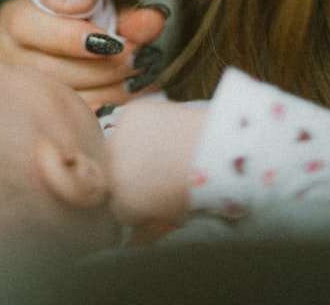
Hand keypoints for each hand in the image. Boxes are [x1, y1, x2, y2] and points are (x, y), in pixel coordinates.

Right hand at [0, 0, 167, 108]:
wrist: (79, 52)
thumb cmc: (91, 23)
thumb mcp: (109, 11)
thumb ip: (130, 16)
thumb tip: (154, 21)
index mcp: (16, 20)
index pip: (26, 25)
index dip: (67, 37)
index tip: (111, 43)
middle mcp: (6, 55)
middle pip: (47, 68)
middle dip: (101, 68)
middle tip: (140, 61)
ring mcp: (19, 90)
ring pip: (59, 97)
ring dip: (109, 90)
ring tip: (142, 79)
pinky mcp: (38, 115)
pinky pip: (70, 119)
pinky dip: (105, 108)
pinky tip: (129, 98)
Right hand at [105, 99, 207, 225]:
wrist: (217, 149)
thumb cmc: (204, 188)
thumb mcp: (176, 213)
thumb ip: (154, 214)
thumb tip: (151, 209)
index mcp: (124, 203)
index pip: (118, 208)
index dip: (135, 203)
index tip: (148, 198)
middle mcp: (113, 172)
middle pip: (111, 174)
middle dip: (128, 175)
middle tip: (155, 172)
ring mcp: (118, 140)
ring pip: (118, 145)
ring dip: (132, 147)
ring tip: (161, 148)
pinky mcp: (130, 115)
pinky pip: (130, 122)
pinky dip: (142, 125)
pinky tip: (163, 128)